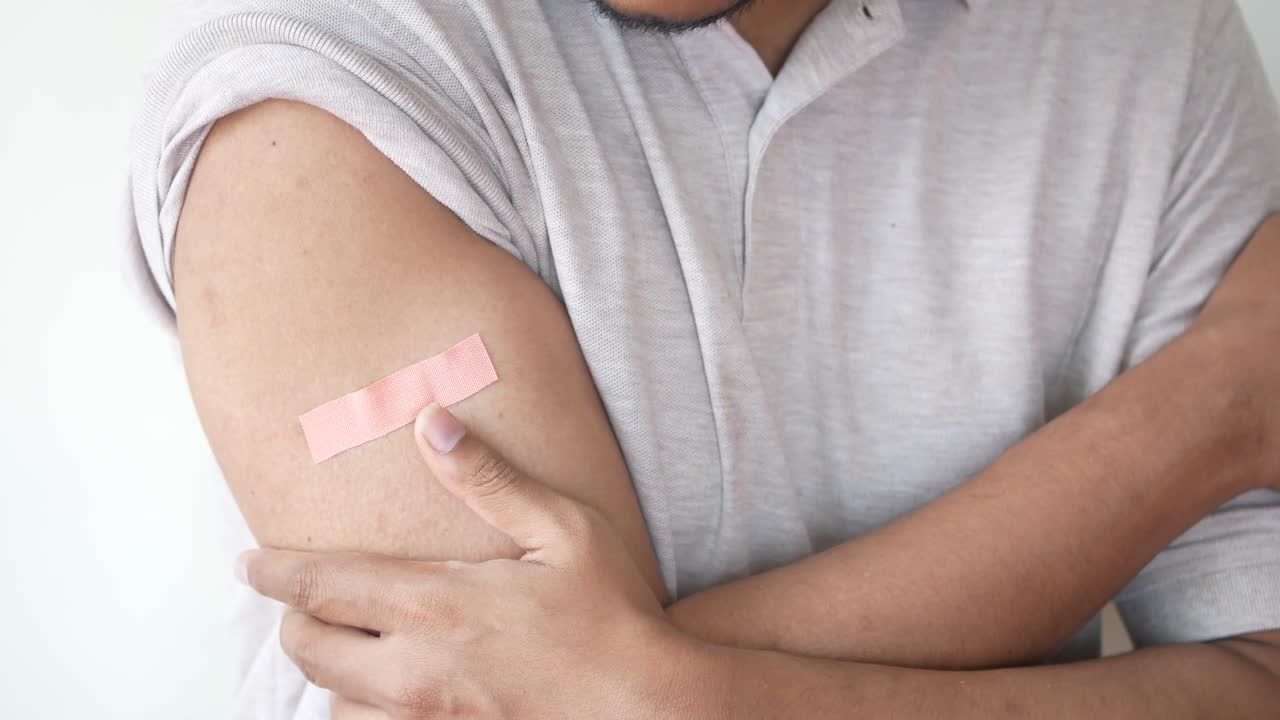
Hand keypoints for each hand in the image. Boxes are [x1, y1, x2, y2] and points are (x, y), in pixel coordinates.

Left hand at [239, 404, 709, 718]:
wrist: (648, 706)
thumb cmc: (611, 613)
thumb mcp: (563, 528)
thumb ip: (489, 478)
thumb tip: (431, 424)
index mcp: (438, 603)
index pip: (325, 585)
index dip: (275, 572)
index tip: (246, 563)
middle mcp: (418, 666)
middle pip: (313, 647)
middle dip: (293, 620)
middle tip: (299, 600)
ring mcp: (429, 716)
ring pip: (334, 703)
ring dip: (328, 672)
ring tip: (344, 646)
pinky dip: (358, 712)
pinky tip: (378, 695)